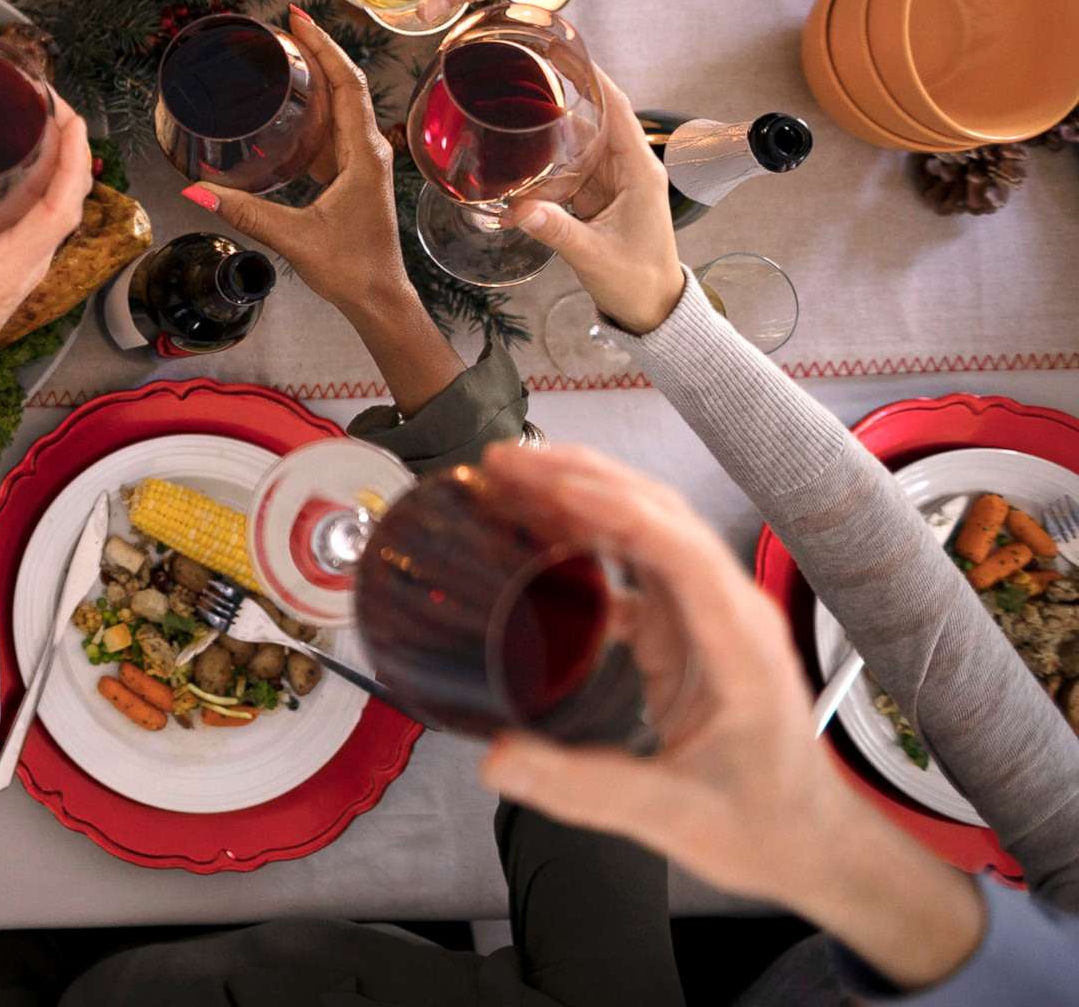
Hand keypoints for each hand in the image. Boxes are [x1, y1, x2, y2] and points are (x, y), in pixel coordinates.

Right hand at [182, 8, 403, 315]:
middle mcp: (368, 150)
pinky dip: (314, 108)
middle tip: (286, 26)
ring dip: (318, 77)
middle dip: (319, 51)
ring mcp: (362, 161)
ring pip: (342, 106)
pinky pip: (334, 129)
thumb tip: (195, 191)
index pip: (348, 85)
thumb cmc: (351, 269)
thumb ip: (245, 211)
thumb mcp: (293, 238)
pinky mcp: (352, 174)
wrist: (379, 298)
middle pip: (347, 86)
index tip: (299, 20)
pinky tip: (291, 106)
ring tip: (286, 54)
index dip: (325, 48)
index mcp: (364, 155)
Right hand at [474, 443, 983, 988]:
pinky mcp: (690, 629)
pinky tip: (540, 538)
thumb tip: (497, 760)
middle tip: (504, 465)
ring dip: (583, 493)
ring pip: (647, 526)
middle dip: (582, 478)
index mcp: (739, 643)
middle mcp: (729, 610)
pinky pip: (637, 561)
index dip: (611, 508)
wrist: (812, 844)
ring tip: (512, 479)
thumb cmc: (764, 826)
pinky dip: (587, 536)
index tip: (545, 487)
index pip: (678, 548)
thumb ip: (583, 789)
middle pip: (659, 514)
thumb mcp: (672, 815)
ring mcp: (711, 614)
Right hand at [504, 71, 686, 335]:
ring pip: (580, 143)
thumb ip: (556, 229)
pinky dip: (548, 159)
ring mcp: (613, 182)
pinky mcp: (599, 197)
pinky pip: (571, 168)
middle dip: (564, 95)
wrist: (652, 309)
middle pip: (595, 119)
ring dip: (552, 128)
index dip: (594, 78)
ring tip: (515, 105)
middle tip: (527, 72)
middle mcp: (628, 169)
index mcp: (639, 172)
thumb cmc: (636, 280)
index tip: (567, 52)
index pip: (618, 110)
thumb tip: (518, 208)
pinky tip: (521, 151)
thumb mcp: (594, 255)